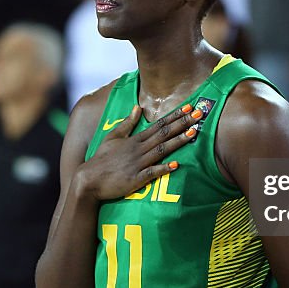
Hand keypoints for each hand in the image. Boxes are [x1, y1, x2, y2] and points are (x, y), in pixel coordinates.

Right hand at [74, 104, 201, 201]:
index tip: (189, 107)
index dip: (175, 115)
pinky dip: (163, 168)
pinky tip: (176, 165)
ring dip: (178, 141)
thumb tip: (137, 107)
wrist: (88, 180)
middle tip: (199, 114)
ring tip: (193, 133)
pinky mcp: (135, 179)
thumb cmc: (101, 159)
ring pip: (161, 150)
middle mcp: (138, 149)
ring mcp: (137, 164)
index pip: (158, 124)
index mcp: (134, 139)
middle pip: (164, 134)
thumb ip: (127, 123)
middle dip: (182, 123)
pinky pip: (152, 173)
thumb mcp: (112, 137)